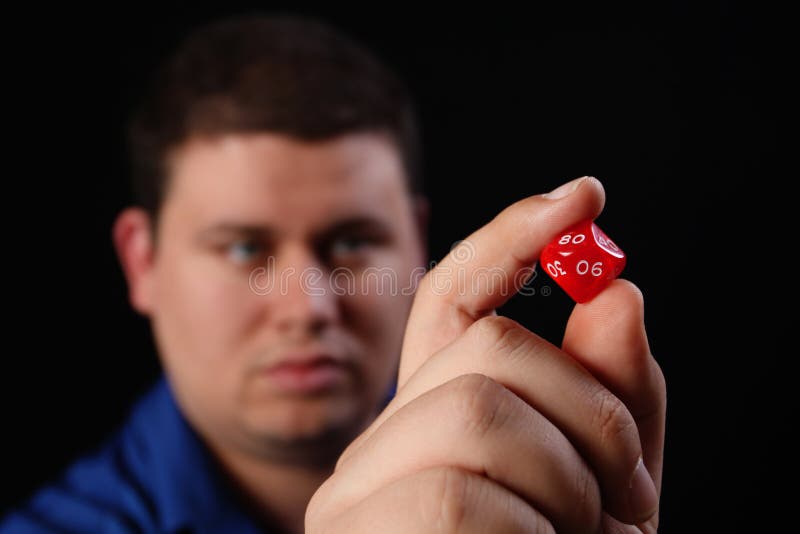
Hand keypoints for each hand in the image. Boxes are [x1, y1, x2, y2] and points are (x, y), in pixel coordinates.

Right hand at [306, 176, 665, 532]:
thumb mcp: (607, 482)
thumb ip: (612, 394)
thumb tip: (617, 294)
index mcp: (426, 422)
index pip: (450, 300)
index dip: (512, 239)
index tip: (583, 198)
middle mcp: (376, 444)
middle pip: (487, 346)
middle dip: (590, 412)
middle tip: (628, 489)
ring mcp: (353, 492)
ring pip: (474, 412)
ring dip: (568, 484)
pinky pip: (458, 499)